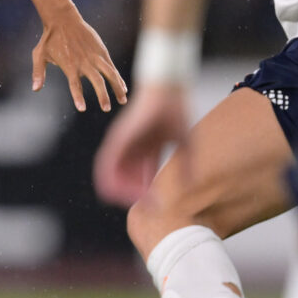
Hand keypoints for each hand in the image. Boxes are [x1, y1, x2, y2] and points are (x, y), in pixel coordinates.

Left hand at [30, 8, 127, 113]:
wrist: (62, 18)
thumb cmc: (49, 38)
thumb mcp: (39, 55)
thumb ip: (38, 72)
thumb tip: (35, 90)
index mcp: (69, 65)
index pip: (75, 85)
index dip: (78, 97)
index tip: (82, 109)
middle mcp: (84, 62)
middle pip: (97, 81)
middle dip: (103, 96)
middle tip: (106, 109)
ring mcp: (95, 56)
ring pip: (110, 73)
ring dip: (117, 87)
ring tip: (123, 100)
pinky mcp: (101, 51)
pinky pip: (112, 66)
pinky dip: (118, 77)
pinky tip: (123, 87)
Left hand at [92, 84, 187, 206]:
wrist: (167, 91)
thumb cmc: (177, 112)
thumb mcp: (184, 144)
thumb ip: (186, 165)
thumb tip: (190, 186)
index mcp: (147, 148)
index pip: (143, 175)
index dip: (147, 192)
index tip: (155, 206)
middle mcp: (132, 147)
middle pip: (127, 177)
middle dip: (133, 192)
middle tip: (143, 205)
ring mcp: (123, 143)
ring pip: (114, 172)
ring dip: (121, 188)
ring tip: (130, 200)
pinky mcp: (118, 138)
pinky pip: (107, 161)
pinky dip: (110, 177)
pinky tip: (114, 189)